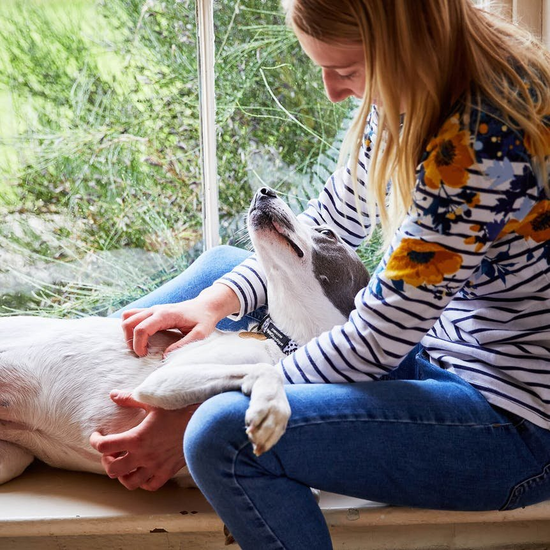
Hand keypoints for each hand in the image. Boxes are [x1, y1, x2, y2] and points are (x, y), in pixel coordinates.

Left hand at [90, 390, 198, 490]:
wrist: (203, 421)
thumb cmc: (179, 410)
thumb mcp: (153, 401)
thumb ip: (130, 398)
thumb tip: (113, 394)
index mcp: (136, 438)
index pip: (104, 446)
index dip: (95, 441)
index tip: (97, 436)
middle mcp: (143, 456)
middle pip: (112, 470)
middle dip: (106, 461)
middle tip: (111, 451)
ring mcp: (156, 466)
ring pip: (129, 483)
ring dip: (122, 474)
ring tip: (124, 464)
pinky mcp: (168, 471)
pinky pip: (150, 485)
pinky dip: (143, 482)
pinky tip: (142, 471)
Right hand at [121, 284, 240, 356]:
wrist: (206, 306)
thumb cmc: (204, 320)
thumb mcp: (200, 334)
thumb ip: (183, 345)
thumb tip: (164, 356)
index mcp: (165, 315)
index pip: (141, 329)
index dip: (138, 344)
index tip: (144, 355)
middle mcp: (155, 309)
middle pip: (129, 322)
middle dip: (129, 340)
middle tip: (141, 352)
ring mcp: (152, 309)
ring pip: (127, 317)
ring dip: (128, 333)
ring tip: (140, 345)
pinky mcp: (152, 311)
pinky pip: (132, 315)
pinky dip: (131, 326)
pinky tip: (141, 336)